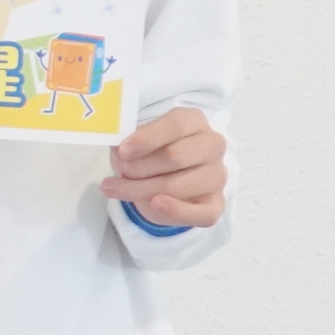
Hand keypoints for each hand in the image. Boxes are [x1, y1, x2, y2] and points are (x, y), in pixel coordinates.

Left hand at [103, 105, 227, 227]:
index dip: (147, 139)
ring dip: (141, 190)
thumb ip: (130, 140)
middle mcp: (212, 145)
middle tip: (118, 172)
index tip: (123, 152)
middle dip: (139, 167)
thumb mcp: (137, 139)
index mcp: (194, 121)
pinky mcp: (217, 202)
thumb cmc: (150, 151)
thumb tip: (119, 150)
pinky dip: (176, 211)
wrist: (164, 177)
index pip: (175, 125)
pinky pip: (202, 213)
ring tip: (116, 189)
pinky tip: (154, 204)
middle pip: (175, 156)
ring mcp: (217, 174)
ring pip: (177, 186)